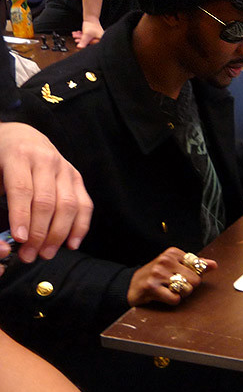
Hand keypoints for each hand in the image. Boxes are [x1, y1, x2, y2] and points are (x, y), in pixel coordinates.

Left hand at [0, 123, 92, 262]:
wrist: (23, 136)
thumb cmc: (1, 158)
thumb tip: (3, 233)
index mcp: (19, 155)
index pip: (22, 189)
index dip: (21, 215)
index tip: (19, 238)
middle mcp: (46, 160)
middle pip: (47, 201)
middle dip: (39, 232)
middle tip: (29, 255)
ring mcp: (65, 169)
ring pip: (68, 205)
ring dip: (59, 234)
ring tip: (46, 253)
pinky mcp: (77, 177)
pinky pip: (85, 204)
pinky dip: (80, 227)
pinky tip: (71, 244)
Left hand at [73, 19, 103, 48]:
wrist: (91, 18)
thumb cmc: (91, 25)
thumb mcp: (86, 35)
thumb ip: (83, 42)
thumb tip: (79, 47)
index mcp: (101, 40)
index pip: (92, 44)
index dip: (84, 44)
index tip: (78, 43)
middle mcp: (99, 39)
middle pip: (89, 42)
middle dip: (81, 40)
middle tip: (76, 39)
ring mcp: (96, 37)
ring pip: (87, 39)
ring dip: (80, 37)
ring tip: (75, 35)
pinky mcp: (93, 35)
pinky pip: (86, 37)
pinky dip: (81, 35)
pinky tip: (77, 34)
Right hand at [127, 247, 215, 306]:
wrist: (131, 285)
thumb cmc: (157, 275)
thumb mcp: (175, 266)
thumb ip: (196, 265)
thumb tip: (214, 265)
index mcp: (172, 253)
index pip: (198, 267)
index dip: (194, 276)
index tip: (182, 276)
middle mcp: (165, 260)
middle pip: (195, 280)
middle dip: (189, 287)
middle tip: (176, 286)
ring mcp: (157, 273)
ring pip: (186, 289)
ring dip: (181, 294)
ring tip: (169, 290)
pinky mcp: (151, 287)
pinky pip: (175, 298)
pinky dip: (173, 300)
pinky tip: (164, 296)